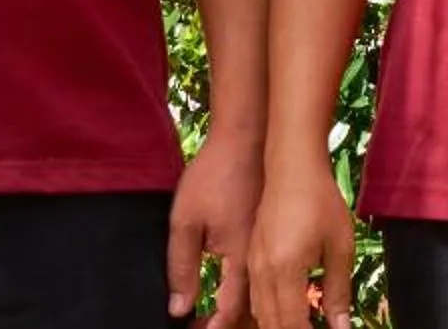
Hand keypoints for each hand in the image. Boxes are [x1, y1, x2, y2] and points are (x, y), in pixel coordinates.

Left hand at [169, 136, 266, 324]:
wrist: (247, 138)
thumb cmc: (215, 174)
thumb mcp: (185, 222)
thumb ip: (180, 268)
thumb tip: (179, 309)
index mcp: (242, 259)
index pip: (229, 312)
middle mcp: (261, 258)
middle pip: (251, 311)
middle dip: (228, 324)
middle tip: (204, 326)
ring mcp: (268, 246)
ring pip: (259, 296)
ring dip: (240, 312)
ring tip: (216, 317)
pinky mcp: (269, 235)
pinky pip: (262, 275)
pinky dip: (248, 291)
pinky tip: (231, 291)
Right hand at [248, 152, 358, 328]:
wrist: (291, 166)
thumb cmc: (321, 202)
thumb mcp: (339, 247)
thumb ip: (339, 292)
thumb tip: (341, 328)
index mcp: (285, 271)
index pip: (292, 324)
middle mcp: (262, 273)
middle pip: (271, 324)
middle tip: (312, 328)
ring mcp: (253, 265)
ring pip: (260, 313)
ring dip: (278, 326)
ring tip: (303, 322)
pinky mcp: (251, 257)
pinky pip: (255, 297)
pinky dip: (269, 312)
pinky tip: (288, 311)